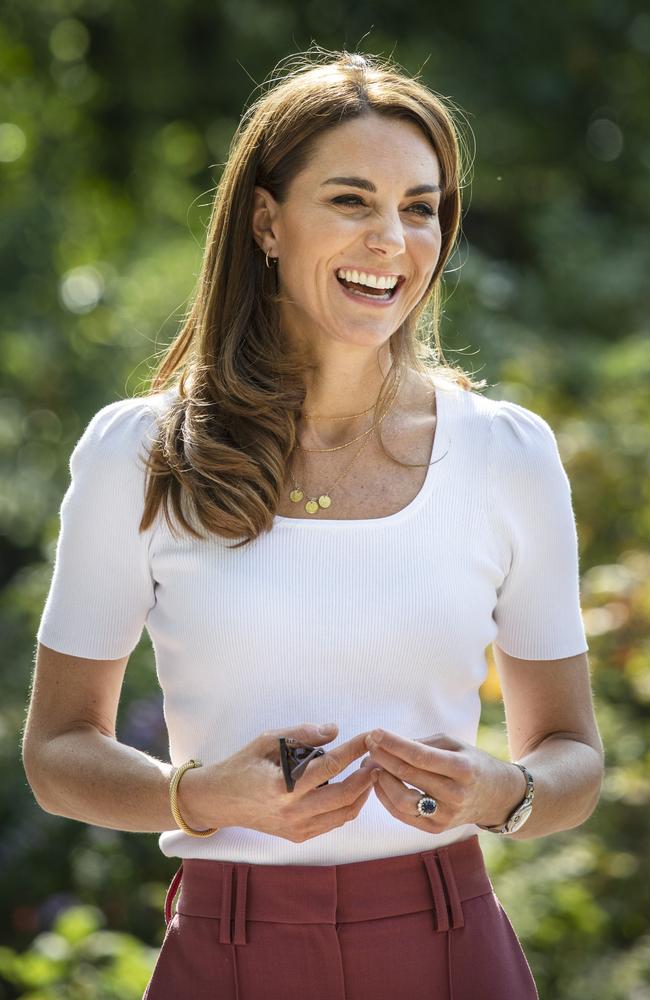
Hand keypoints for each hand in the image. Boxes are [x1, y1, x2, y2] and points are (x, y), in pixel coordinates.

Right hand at [179, 723, 378, 842]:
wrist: (219, 801)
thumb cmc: (242, 766)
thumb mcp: (266, 741)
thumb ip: (300, 734)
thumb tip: (334, 730)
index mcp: (283, 786)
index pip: (330, 766)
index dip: (354, 750)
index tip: (369, 737)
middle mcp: (292, 812)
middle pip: (345, 795)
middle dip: (367, 775)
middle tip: (378, 757)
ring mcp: (296, 828)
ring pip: (344, 814)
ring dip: (362, 793)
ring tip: (369, 772)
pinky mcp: (298, 836)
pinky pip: (333, 823)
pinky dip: (348, 807)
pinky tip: (353, 790)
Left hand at [359, 730, 526, 832]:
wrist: (498, 797)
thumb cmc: (472, 763)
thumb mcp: (455, 745)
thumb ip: (423, 743)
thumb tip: (389, 744)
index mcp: (463, 769)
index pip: (420, 756)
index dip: (394, 744)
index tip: (374, 733)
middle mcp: (455, 795)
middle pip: (408, 776)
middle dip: (382, 758)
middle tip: (368, 745)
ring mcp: (446, 816)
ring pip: (402, 800)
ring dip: (381, 780)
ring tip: (371, 765)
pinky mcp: (436, 829)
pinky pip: (403, 815)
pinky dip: (386, 797)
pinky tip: (380, 782)